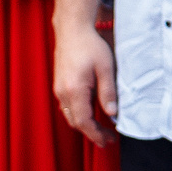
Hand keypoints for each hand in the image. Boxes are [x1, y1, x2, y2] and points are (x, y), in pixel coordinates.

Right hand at [53, 19, 119, 145]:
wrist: (72, 29)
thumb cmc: (90, 45)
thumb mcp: (106, 68)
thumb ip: (108, 92)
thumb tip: (112, 113)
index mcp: (74, 90)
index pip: (84, 122)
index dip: (96, 135)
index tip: (109, 140)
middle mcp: (63, 92)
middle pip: (75, 122)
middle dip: (92, 133)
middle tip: (108, 138)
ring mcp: (59, 89)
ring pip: (70, 115)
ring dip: (85, 124)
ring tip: (102, 128)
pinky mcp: (59, 84)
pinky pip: (67, 106)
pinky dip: (79, 114)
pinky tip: (92, 112)